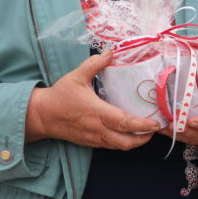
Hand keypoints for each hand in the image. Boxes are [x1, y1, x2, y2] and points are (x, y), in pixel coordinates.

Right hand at [26, 49, 160, 149]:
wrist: (41, 115)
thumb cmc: (60, 95)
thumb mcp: (76, 75)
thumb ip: (94, 63)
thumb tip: (110, 52)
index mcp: (96, 112)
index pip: (123, 123)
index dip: (142, 125)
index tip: (156, 123)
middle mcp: (97, 129)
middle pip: (125, 142)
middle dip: (144, 138)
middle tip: (156, 129)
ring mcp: (93, 138)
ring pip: (119, 147)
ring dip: (135, 142)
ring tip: (147, 132)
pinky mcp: (90, 142)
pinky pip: (110, 146)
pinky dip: (123, 143)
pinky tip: (130, 134)